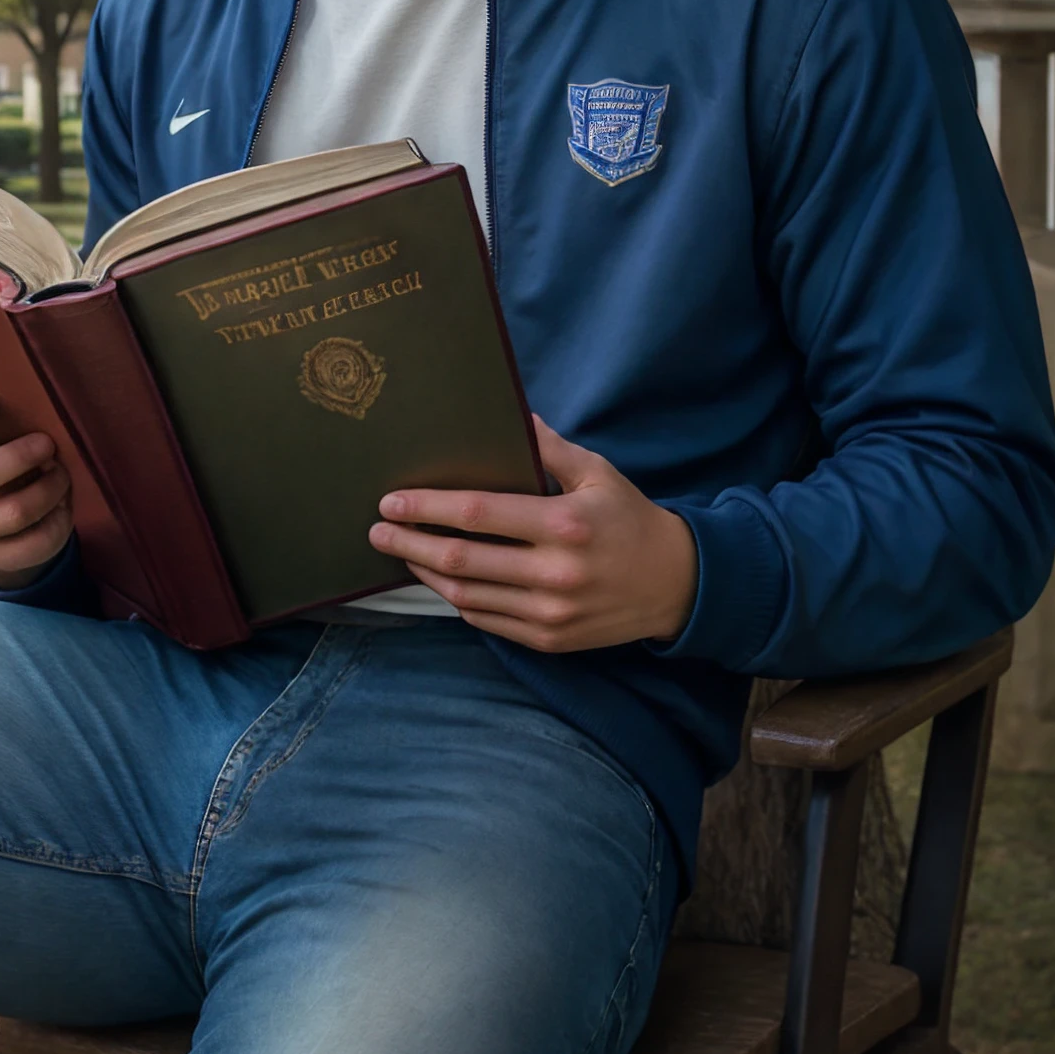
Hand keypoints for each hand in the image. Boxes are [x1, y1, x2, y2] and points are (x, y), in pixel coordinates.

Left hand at [368, 415, 696, 652]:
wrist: (676, 585)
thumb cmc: (631, 519)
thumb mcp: (598, 473)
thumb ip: (551, 448)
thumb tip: (514, 414)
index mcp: (564, 524)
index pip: (477, 514)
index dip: (427, 508)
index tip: (392, 500)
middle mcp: (554, 573)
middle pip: (460, 560)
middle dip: (409, 543)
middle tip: (377, 530)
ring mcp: (550, 612)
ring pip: (466, 595)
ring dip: (425, 573)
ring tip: (400, 551)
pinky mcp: (548, 639)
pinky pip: (486, 620)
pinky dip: (456, 600)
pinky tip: (439, 580)